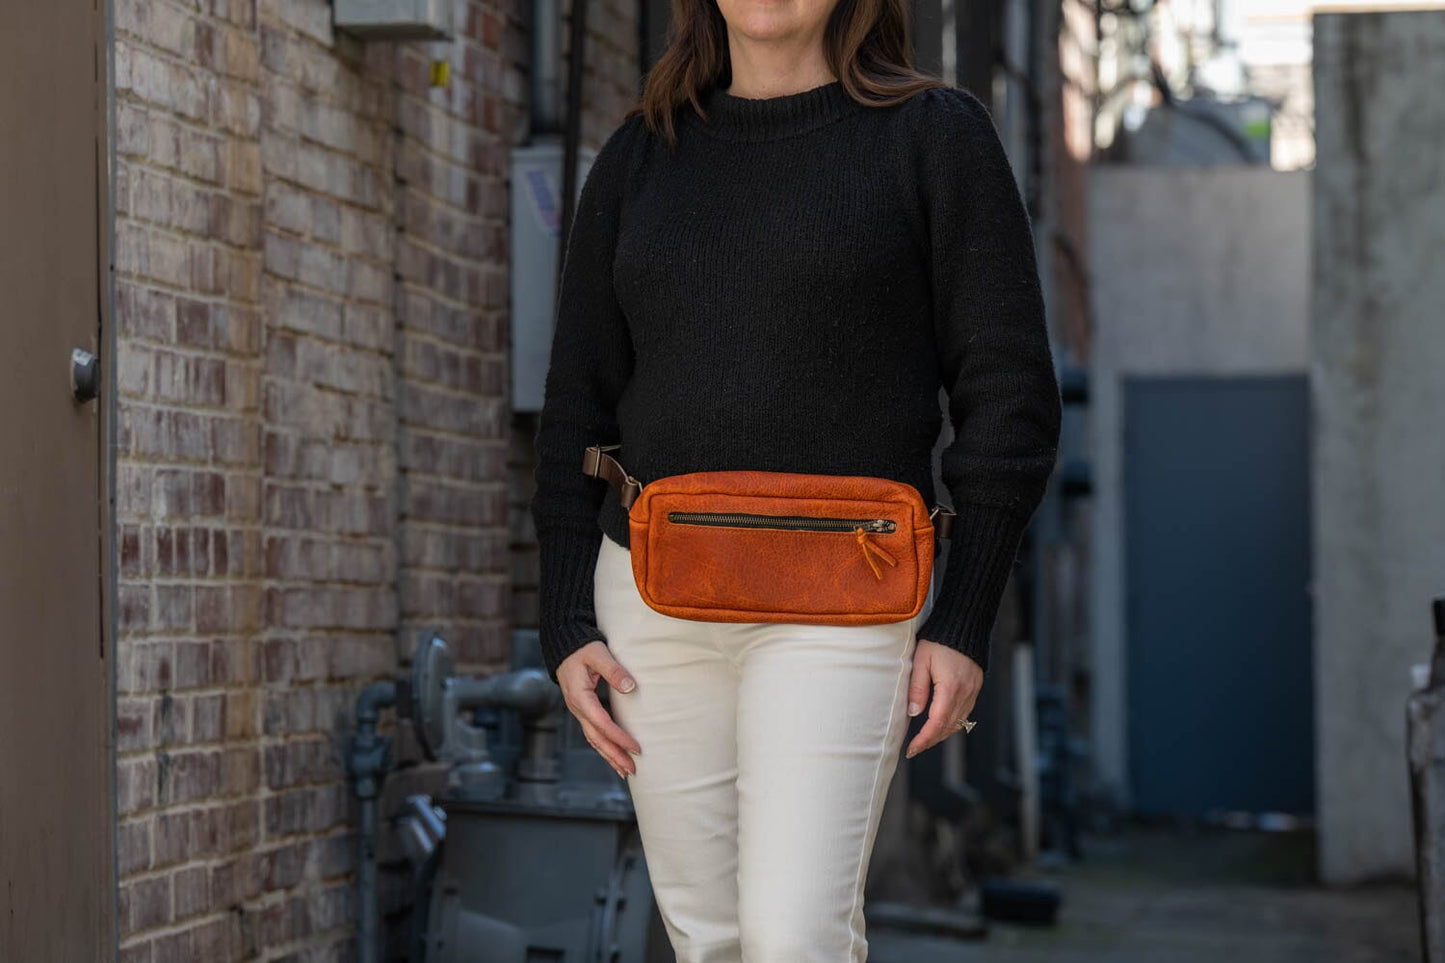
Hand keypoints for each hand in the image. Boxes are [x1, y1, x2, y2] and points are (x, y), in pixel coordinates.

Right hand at [556, 640, 642, 778]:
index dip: (619, 738)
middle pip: (596, 738)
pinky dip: (603, 746)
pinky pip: (592, 733)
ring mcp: (578, 710)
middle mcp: (577, 708)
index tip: (636, 748)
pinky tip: (613, 755)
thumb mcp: (598, 654)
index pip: (602, 724)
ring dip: (609, 756)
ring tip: (625, 771)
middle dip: (614, 755)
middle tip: (632, 770)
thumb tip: (630, 687)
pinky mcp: (582, 709)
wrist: (564, 645)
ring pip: (593, 739)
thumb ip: (614, 670)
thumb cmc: (582, 648)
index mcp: (581, 697)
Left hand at [903, 638, 982, 758]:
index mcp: (950, 688)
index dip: (924, 739)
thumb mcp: (921, 661)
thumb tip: (914, 713)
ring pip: (958, 722)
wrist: (964, 625)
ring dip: (942, 734)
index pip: (936, 723)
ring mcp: (973, 691)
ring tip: (925, 739)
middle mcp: (965, 693)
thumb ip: (917, 688)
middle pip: (948, 727)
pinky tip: (940, 724)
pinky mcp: (975, 688)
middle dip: (931, 741)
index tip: (911, 749)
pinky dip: (952, 723)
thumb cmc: (938, 640)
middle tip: (914, 748)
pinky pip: (965, 713)